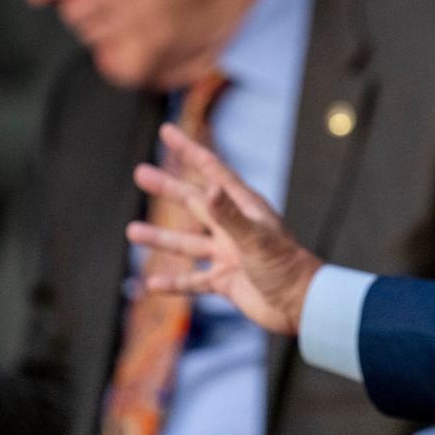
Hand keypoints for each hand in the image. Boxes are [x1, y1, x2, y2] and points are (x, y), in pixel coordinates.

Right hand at [127, 123, 322, 334]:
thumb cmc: (285, 266)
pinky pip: (193, 281)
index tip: (167, 131)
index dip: (189, 151)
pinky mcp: (227, 282)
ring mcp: (229, 255)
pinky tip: (151, 284)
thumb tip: (208, 189)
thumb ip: (229, 215)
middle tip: (139, 173)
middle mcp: (235, 228)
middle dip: (168, 188)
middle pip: (195, 202)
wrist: (302, 304)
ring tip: (132, 231)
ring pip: (188, 243)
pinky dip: (174, 283)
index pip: (212, 171)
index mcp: (245, 208)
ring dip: (161, 237)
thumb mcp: (255, 237)